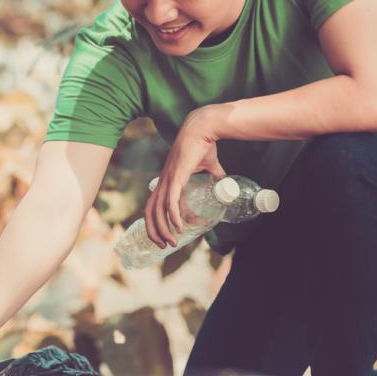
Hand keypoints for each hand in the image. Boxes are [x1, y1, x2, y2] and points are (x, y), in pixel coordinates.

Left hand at [145, 106, 225, 248]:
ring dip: (164, 229)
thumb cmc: (203, 145)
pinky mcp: (176, 177)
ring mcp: (168, 180)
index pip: (155, 205)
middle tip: (165, 246)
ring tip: (172, 242)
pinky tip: (179, 227)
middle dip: (155, 231)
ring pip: (158, 210)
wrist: (202, 129)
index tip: (177, 232)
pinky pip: (170, 201)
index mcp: (167, 180)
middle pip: (150, 211)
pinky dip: (173, 216)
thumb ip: (215, 176)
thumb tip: (226, 184)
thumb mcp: (209, 166)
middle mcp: (163, 182)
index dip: (161, 221)